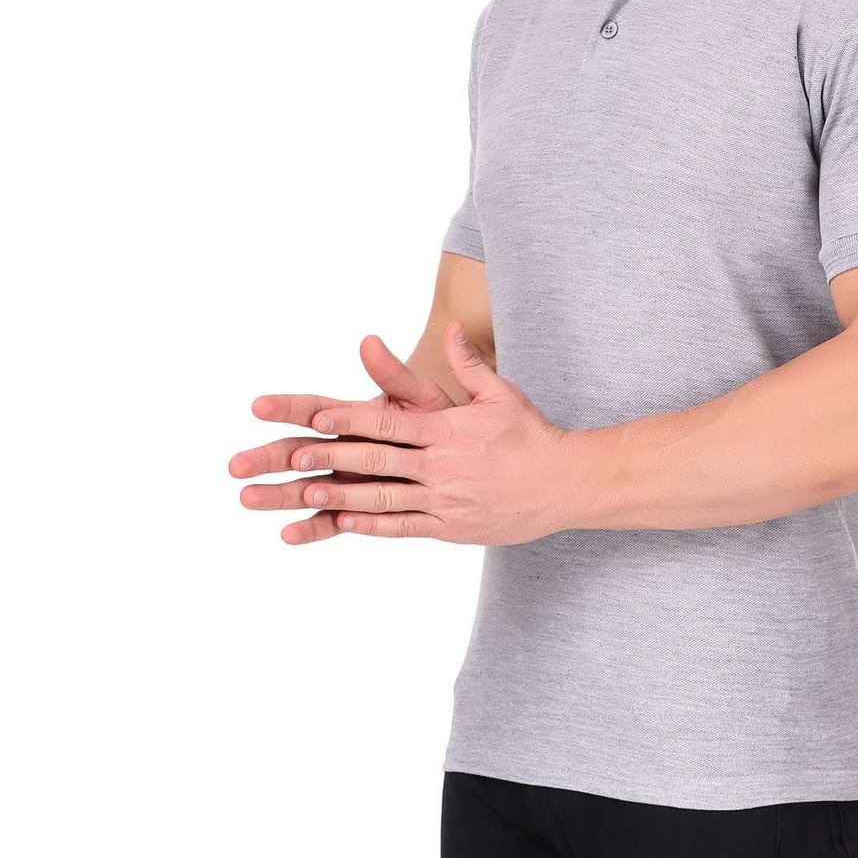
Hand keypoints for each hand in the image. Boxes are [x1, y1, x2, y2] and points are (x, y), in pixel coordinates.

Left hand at [231, 326, 581, 545]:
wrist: (565, 483)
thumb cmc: (531, 435)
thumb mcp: (501, 393)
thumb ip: (468, 364)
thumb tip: (451, 329)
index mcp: (447, 431)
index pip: (389, 421)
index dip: (351, 418)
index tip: (316, 414)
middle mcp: (441, 466)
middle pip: (377, 461)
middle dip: (332, 459)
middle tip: (292, 457)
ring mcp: (444, 500)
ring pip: (384, 499)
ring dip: (342, 498)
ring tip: (305, 495)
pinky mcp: (451, 528)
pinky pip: (404, 528)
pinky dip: (373, 526)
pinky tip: (343, 524)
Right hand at [231, 333, 457, 545]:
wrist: (468, 458)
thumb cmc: (442, 421)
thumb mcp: (420, 397)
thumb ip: (394, 375)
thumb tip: (370, 341)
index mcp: (355, 417)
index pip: (314, 409)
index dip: (287, 408)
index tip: (259, 406)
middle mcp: (344, 449)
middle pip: (298, 452)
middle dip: (268, 458)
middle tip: (236, 466)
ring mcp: (349, 481)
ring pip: (307, 488)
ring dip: (279, 495)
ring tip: (247, 499)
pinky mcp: (361, 509)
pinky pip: (334, 521)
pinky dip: (313, 527)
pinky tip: (288, 535)